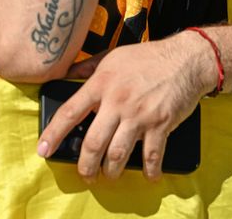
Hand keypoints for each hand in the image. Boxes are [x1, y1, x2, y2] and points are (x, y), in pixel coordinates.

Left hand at [38, 32, 216, 182]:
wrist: (187, 58)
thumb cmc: (149, 56)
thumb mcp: (114, 55)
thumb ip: (88, 66)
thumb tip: (66, 74)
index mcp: (102, 83)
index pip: (70, 112)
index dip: (53, 133)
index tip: (44, 150)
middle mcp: (117, 101)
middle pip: (93, 143)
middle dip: (86, 165)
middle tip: (86, 174)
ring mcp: (139, 115)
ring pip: (117, 154)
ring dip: (111, 171)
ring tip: (110, 175)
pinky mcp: (160, 124)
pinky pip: (151, 155)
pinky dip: (149, 170)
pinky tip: (148, 176)